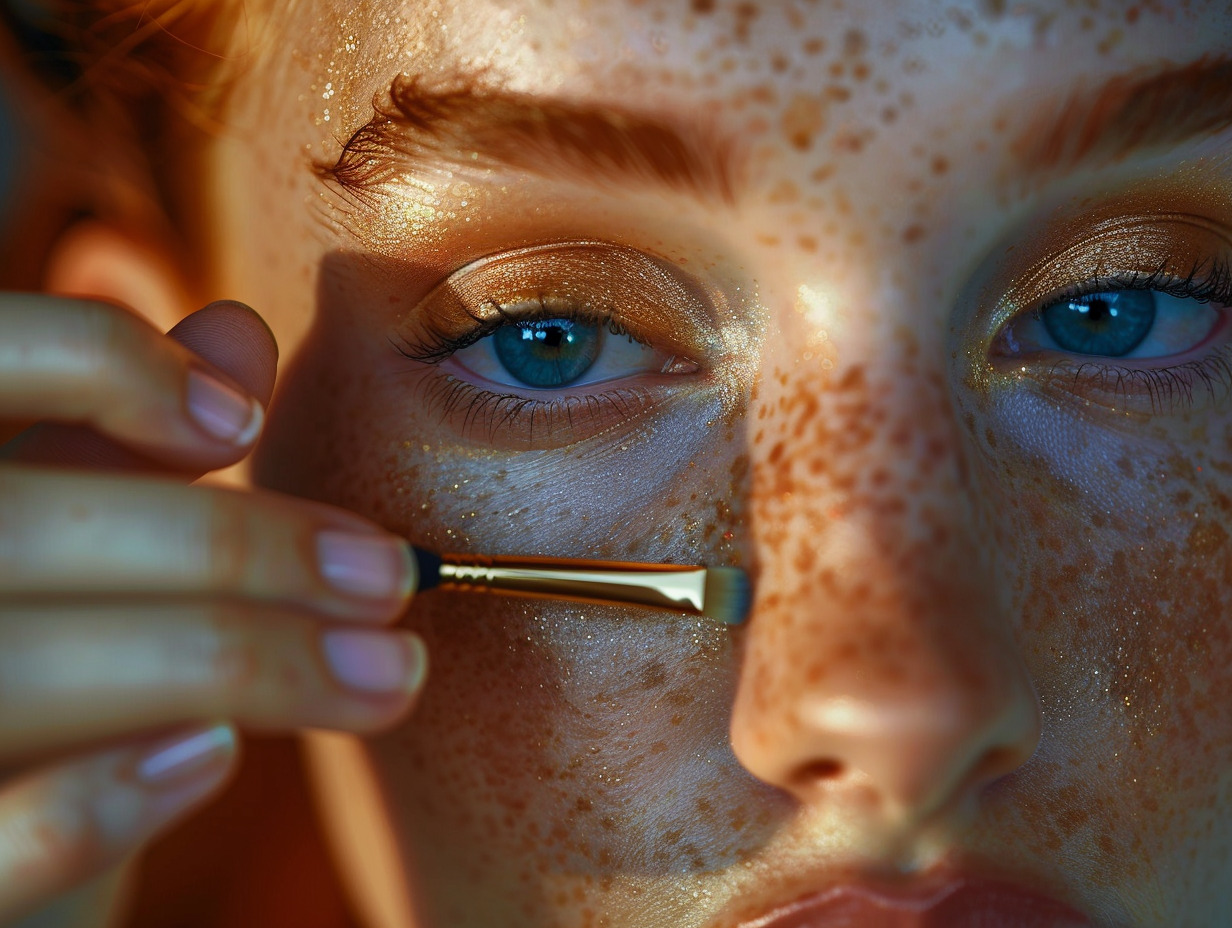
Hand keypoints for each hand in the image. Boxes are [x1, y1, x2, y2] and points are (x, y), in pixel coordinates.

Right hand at [0, 296, 425, 922]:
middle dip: (237, 546)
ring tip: (383, 674)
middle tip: (389, 577)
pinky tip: (217, 758)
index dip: (96, 361)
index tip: (241, 421)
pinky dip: (107, 795)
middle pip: (26, 531)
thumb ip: (132, 455)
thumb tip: (239, 329)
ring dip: (238, 661)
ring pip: (22, 667)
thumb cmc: (39, 698)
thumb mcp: (73, 567)